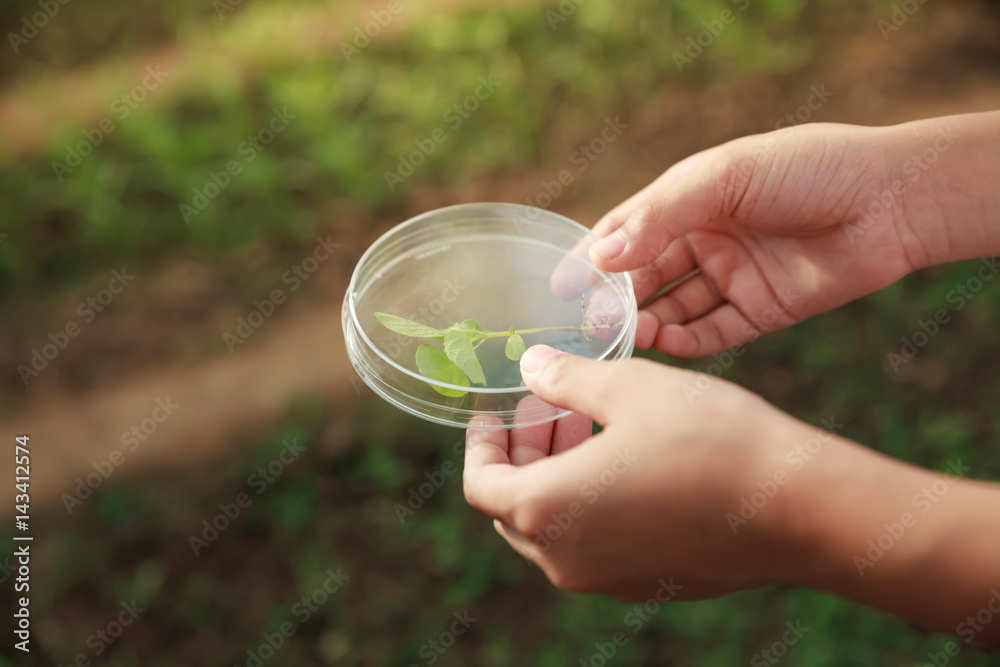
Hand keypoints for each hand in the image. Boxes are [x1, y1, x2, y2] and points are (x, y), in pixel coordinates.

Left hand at [463, 345, 839, 600]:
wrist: (796, 506)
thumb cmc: (709, 439)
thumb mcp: (626, 388)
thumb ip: (564, 379)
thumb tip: (529, 367)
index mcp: (547, 510)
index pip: (481, 483)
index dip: (481, 442)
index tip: (495, 409)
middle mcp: (566, 558)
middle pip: (513, 506)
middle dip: (523, 452)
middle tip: (551, 405)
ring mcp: (606, 579)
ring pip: (554, 525)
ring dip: (557, 473)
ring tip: (590, 422)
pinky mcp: (644, 583)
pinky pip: (593, 543)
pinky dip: (588, 502)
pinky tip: (624, 460)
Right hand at [587, 122, 918, 357]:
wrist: (890, 199)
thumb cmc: (805, 169)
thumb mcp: (723, 179)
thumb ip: (659, 218)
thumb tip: (599, 258)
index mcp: (690, 199)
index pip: (627, 232)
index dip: (593, 259)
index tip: (561, 288)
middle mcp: (706, 239)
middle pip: (646, 277)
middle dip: (618, 300)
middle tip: (595, 326)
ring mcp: (733, 276)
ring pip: (675, 308)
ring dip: (650, 324)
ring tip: (632, 337)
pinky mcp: (761, 310)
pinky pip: (714, 332)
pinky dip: (688, 342)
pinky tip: (669, 345)